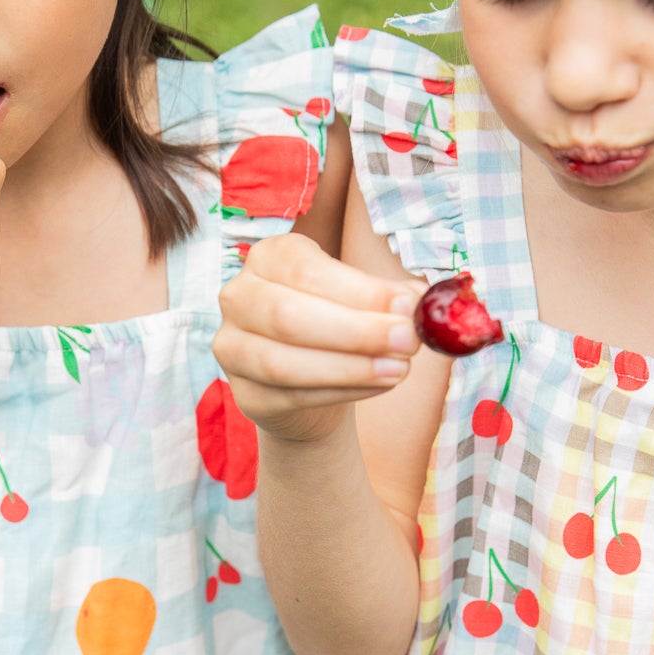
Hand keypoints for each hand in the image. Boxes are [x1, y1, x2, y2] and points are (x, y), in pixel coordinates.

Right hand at [213, 233, 421, 445]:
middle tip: (407, 341)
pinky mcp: (246, 395)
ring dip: (349, 367)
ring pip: (282, 362)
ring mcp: (232, 349)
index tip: (408, 305)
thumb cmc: (338, 325)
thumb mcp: (363, 300)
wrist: (312, 381)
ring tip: (398, 369)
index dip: (358, 290)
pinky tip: (379, 384)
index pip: (306, 270)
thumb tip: (421, 301)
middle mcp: (239, 298)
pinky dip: (342, 392)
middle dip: (355, 330)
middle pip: (287, 316)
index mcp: (268, 258)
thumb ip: (389, 297)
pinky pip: (291, 396)